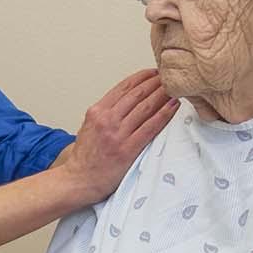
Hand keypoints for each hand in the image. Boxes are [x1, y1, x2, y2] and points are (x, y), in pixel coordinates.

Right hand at [63, 70, 174, 202]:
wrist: (78, 180)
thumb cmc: (84, 157)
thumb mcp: (88, 127)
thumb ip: (104, 114)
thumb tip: (125, 103)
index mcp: (97, 111)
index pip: (123, 88)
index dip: (141, 77)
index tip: (152, 73)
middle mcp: (107, 119)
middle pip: (136, 94)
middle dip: (155, 82)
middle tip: (168, 76)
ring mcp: (118, 134)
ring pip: (145, 107)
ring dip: (162, 94)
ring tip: (174, 87)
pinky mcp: (128, 149)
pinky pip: (151, 127)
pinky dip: (164, 114)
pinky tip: (173, 106)